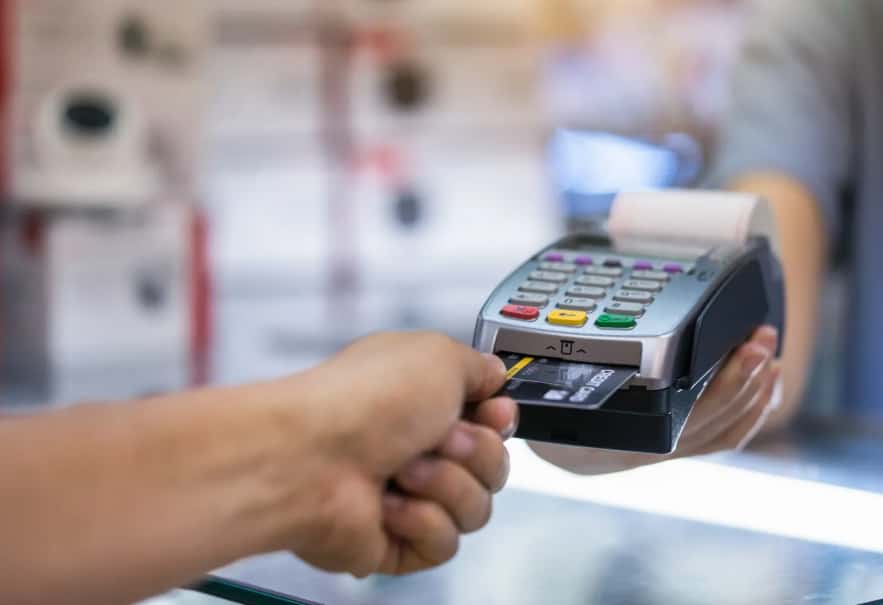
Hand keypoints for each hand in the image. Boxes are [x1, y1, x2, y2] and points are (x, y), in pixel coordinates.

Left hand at [264, 332, 516, 576]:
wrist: (311, 457)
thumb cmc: (366, 400)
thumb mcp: (439, 355)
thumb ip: (478, 365)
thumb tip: (493, 374)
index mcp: (424, 401)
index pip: (490, 421)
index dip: (500, 421)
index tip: (494, 414)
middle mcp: (417, 446)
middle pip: (493, 466)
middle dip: (476, 452)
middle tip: (439, 438)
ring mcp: (408, 496)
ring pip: (476, 507)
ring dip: (446, 485)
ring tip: (404, 471)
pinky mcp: (398, 541)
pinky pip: (445, 542)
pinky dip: (422, 520)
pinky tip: (389, 505)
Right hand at [530, 326, 780, 474]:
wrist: (544, 446)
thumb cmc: (544, 408)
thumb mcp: (545, 380)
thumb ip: (569, 355)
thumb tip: (574, 312)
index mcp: (624, 434)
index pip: (693, 416)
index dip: (728, 385)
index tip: (746, 349)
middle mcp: (651, 447)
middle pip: (717, 420)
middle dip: (749, 376)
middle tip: (762, 337)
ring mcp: (666, 449)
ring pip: (725, 432)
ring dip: (756, 393)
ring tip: (769, 355)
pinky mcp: (675, 445)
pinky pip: (723, 438)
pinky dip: (750, 411)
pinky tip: (762, 385)